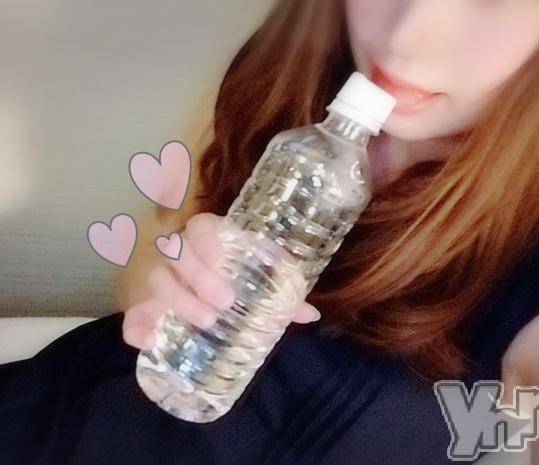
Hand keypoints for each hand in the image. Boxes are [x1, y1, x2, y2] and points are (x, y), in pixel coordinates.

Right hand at [122, 212, 321, 349]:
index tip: (219, 258)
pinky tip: (149, 342)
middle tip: (224, 302)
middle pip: (176, 251)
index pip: (200, 226)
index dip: (206, 238)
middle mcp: (179, 253)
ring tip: (205, 321)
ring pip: (156, 278)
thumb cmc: (234, 281)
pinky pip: (131, 313)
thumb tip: (310, 314)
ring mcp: (158, 278)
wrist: (204, 293)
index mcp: (208, 240)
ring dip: (177, 298)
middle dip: (198, 275)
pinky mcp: (143, 306)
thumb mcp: (257, 283)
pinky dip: (135, 327)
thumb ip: (282, 295)